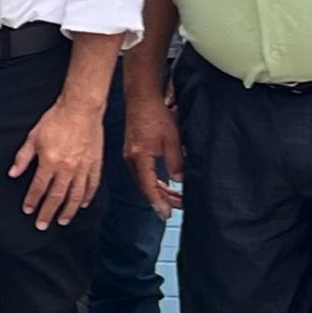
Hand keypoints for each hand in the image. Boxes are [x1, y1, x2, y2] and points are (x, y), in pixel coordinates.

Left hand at [10, 94, 104, 227]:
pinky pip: (92, 185)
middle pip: (56, 197)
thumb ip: (23, 157)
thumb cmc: (55, 120)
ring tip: (63, 221)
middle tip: (43, 225)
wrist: (80, 108)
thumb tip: (13, 174)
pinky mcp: (95, 164)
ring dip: (68, 210)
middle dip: (48, 212)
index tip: (28, 211)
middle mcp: (67, 169)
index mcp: (50, 162)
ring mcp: (83, 167)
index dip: (32, 201)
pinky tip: (82, 204)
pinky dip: (87, 197)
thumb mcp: (33, 137)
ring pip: (75, 195)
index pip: (39, 188)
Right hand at [125, 91, 185, 219]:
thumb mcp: (172, 139)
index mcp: (139, 158)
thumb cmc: (155, 114)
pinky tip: (165, 185)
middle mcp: (131, 160)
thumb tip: (180, 180)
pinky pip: (143, 174)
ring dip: (159, 192)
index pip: (148, 187)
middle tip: (176, 210)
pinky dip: (155, 182)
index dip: (158, 202)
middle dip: (161, 200)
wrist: (141, 98)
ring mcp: (130, 157)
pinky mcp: (133, 153)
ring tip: (175, 200)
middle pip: (145, 188)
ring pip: (144, 182)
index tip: (167, 214)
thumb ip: (176, 161)